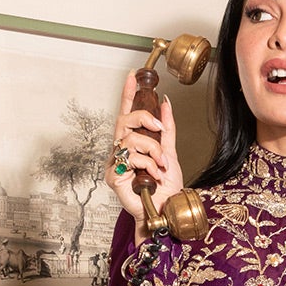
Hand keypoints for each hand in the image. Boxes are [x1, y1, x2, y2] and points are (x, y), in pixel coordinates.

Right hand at [105, 69, 186, 244]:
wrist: (166, 210)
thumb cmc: (165, 188)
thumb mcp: (170, 153)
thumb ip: (167, 129)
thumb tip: (165, 103)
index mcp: (133, 143)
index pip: (127, 113)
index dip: (128, 94)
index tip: (132, 76)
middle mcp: (121, 150)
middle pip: (124, 120)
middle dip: (144, 119)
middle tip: (159, 128)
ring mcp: (116, 163)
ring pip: (130, 139)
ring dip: (152, 150)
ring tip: (161, 164)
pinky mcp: (114, 176)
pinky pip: (130, 158)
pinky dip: (147, 164)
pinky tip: (153, 175)